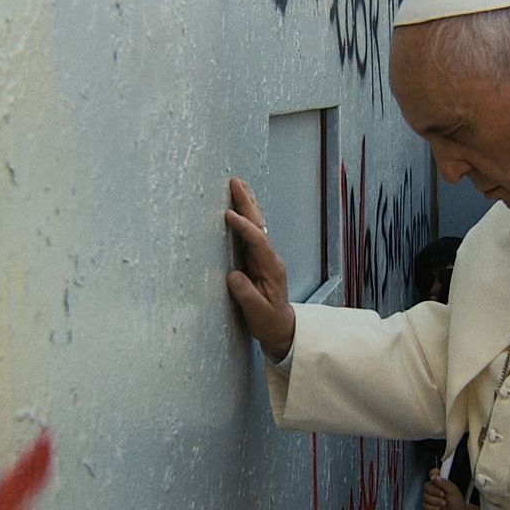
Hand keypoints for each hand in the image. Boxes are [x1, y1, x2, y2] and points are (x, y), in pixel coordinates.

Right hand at [224, 178, 295, 359]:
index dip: (243, 228)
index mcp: (271, 268)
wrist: (280, 327)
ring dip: (248, 204)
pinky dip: (246, 216)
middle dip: (247, 203)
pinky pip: (252, 232)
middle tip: (236, 183)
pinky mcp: (258, 258)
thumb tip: (233, 276)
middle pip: (259, 225)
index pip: (257, 242)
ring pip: (257, 225)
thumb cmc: (268, 321)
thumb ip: (246, 294)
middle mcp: (270, 258)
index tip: (229, 215)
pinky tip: (240, 206)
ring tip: (238, 185)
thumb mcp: (257, 312)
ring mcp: (265, 256)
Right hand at [422, 468, 484, 509]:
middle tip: (443, 495)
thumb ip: (444, 483)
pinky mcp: (427, 506)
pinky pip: (425, 506)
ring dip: (436, 501)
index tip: (437, 474)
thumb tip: (435, 476)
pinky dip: (432, 508)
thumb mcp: (453, 490)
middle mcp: (433, 488)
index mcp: (439, 482)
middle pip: (426, 486)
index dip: (433, 473)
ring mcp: (429, 497)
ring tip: (443, 504)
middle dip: (435, 492)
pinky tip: (438, 509)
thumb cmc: (456, 501)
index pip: (432, 474)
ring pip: (425, 497)